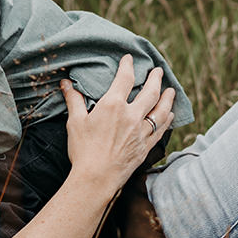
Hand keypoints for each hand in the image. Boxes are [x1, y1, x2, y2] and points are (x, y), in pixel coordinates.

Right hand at [61, 54, 173, 187]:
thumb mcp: (75, 122)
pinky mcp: (145, 146)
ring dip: (167, 98)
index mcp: (113, 106)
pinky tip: (169, 115)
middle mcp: (132, 116)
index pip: (124, 79)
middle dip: (155, 79)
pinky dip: (167, 120)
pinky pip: (161, 129)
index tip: (130, 59)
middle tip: (158, 70)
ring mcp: (141, 132)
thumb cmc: (83, 150)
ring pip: (161, 110)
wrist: (96, 178)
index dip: (128, 66)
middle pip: (150, 92)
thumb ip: (74, 100)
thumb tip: (66, 83)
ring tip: (171, 90)